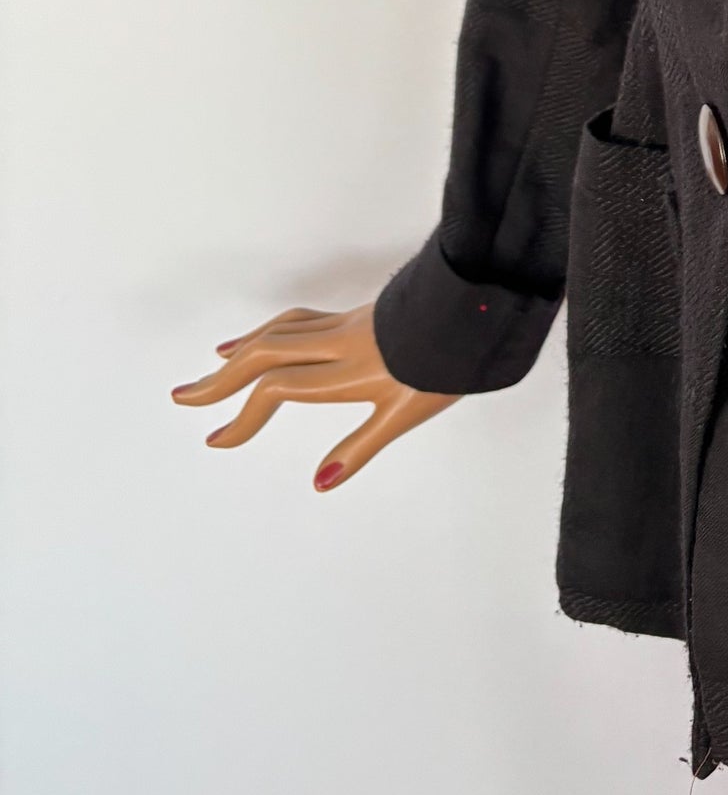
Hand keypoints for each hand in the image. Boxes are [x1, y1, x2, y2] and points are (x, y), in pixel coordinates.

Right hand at [171, 303, 457, 490]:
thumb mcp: (407, 414)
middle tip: (183, 398)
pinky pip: (298, 321)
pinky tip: (262, 336)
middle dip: (220, 381)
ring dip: (239, 353)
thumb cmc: (449, 364)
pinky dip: (270, 331)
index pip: (277, 389)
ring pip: (279, 333)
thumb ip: (360, 448)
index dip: (242, 417)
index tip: (217, 440)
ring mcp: (345, 325)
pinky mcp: (355, 316)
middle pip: (264, 355)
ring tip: (213, 370)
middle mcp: (338, 343)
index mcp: (347, 371)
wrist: (476, 311)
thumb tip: (318, 482)